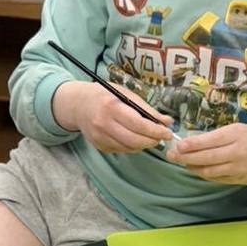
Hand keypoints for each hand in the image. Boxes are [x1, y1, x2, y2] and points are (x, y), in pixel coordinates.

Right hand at [52, 80, 174, 153]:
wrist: (78, 105)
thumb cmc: (105, 96)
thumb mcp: (125, 94)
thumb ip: (146, 109)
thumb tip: (167, 121)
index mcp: (111, 107)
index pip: (138, 124)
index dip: (156, 131)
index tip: (168, 132)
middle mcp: (103, 124)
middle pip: (135, 140)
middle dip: (152, 140)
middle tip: (161, 137)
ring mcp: (99, 137)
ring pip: (129, 148)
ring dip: (144, 145)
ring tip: (150, 137)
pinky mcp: (99, 146)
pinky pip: (121, 150)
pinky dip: (132, 147)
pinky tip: (135, 139)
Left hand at [166, 123, 246, 185]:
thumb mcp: (240, 129)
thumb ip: (220, 135)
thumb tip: (195, 140)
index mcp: (236, 136)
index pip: (208, 141)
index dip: (191, 145)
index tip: (177, 145)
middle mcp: (235, 153)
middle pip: (205, 158)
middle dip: (185, 157)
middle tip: (171, 155)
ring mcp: (236, 169)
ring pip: (208, 171)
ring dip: (192, 167)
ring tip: (182, 162)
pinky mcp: (237, 180)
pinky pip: (215, 178)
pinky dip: (204, 174)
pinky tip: (197, 169)